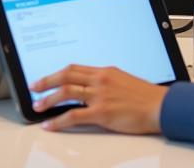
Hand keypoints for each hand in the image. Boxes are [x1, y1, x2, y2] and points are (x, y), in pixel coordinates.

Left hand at [30, 64, 165, 133]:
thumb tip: (90, 85)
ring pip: (66, 92)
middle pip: (66, 76)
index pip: (74, 68)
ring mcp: (99, 95)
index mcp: (104, 71)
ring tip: (38, 106)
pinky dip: (59, 120)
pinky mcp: (102, 112)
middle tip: (34, 88)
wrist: (159, 106)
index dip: (56, 73)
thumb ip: (104, 81)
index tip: (45, 78)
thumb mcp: (122, 80)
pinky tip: (51, 125)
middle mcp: (99, 79)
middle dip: (46, 81)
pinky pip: (74, 115)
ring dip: (49, 99)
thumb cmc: (145, 96)